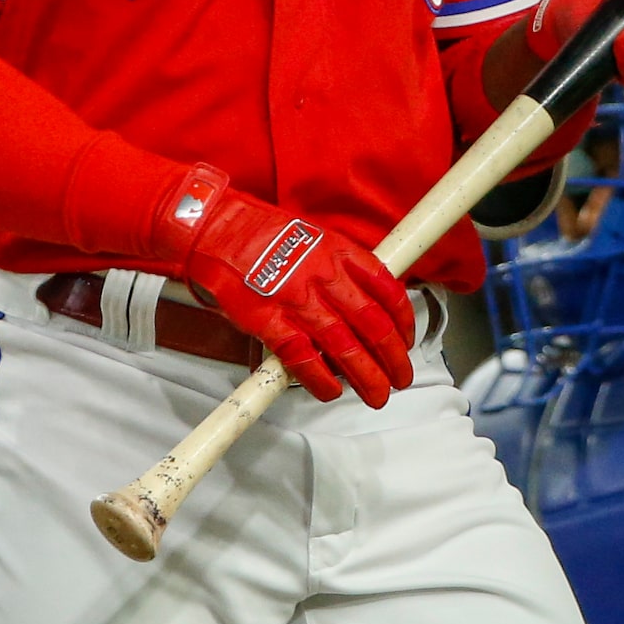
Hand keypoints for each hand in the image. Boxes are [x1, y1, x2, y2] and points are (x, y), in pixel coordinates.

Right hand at [163, 171, 414, 407]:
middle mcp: (325, 277)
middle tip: (400, 378)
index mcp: (340, 252)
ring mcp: (298, 300)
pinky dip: (321, 379)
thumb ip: (340, 267)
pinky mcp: (270, 321)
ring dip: (367, 376)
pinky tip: (331, 391)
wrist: (218, 230)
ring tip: (377, 394)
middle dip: (393, 358)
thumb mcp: (314, 236)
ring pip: (345, 347)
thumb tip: (363, 298)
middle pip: (374, 326)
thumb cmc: (261, 232)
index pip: (387, 292)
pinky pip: (303, 358)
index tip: (406, 340)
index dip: (404, 323)